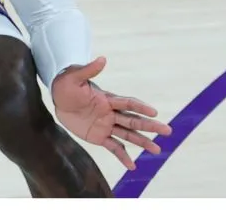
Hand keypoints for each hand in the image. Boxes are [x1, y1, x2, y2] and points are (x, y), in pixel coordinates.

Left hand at [52, 56, 172, 169]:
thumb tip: (102, 59)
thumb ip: (89, 70)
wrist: (58, 99)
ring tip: (157, 150)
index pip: (127, 103)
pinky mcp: (99, 136)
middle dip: (150, 126)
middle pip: (133, 120)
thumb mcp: (74, 77)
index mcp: (107, 99)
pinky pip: (113, 147)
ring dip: (142, 142)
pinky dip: (122, 157)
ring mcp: (106, 125)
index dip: (140, 107)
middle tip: (168, 131)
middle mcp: (111, 113)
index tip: (153, 112)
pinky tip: (132, 166)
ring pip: (128, 135)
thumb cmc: (65, 84)